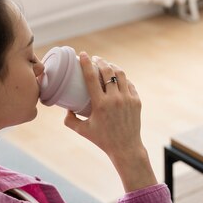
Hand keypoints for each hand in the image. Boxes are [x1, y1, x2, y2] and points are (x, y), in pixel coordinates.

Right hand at [64, 52, 156, 192]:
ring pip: (120, 74)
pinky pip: (129, 84)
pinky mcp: (136, 101)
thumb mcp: (82, 130)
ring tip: (107, 65)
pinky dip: (122, 78)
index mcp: (100, 104)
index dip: (86, 63)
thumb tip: (65, 108)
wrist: (126, 148)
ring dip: (112, 66)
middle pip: (107, 71)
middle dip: (100, 61)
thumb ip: (69, 120)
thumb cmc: (102, 140)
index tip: (83, 54)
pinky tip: (118, 77)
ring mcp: (127, 99)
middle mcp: (115, 99)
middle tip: (95, 59)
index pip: (91, 77)